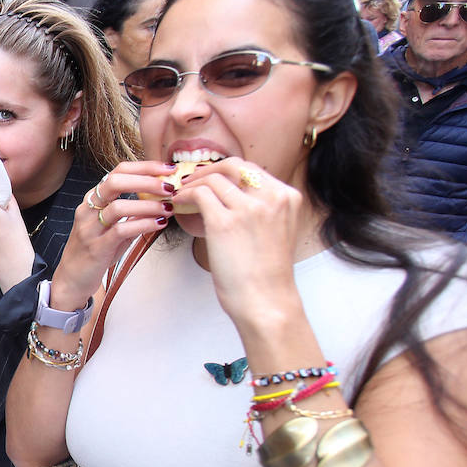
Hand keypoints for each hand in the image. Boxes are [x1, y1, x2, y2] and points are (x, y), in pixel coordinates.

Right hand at [52, 161, 175, 308]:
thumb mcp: (113, 227)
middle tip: (169, 186)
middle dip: (146, 180)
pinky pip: (121, 230)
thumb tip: (162, 199)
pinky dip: (143, 224)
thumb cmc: (95, 252)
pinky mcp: (96, 248)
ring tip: (168, 207)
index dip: (144, 167)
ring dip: (148, 205)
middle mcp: (88, 210)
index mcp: (93, 200)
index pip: (118, 171)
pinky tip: (159, 224)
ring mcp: (90, 229)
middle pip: (115, 182)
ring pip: (119, 207)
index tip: (167, 169)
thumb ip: (133, 214)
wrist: (72, 279)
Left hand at [174, 159, 304, 326]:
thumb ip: (262, 209)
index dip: (225, 171)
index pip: (252, 169)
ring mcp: (249, 208)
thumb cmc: (267, 273)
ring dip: (191, 183)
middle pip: (233, 166)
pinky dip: (185, 195)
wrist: (266, 300)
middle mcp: (271, 197)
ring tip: (180, 193)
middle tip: (190, 180)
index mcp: (288, 197)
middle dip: (207, 170)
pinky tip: (178, 203)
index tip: (209, 178)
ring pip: (212, 179)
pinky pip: (200, 195)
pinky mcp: (225, 222)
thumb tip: (231, 196)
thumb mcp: (276, 230)